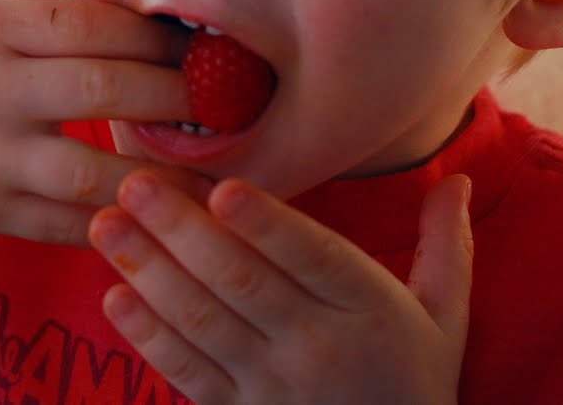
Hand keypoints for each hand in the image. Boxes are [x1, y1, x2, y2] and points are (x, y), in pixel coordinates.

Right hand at [0, 0, 200, 245]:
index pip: (90, 23)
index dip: (154, 34)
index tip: (204, 41)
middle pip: (103, 90)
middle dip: (176, 96)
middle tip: (229, 100)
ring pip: (90, 170)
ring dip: (160, 176)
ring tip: (217, 178)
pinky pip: (62, 223)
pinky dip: (115, 224)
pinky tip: (160, 222)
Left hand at [88, 170, 472, 404]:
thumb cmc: (416, 380)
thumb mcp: (446, 316)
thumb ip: (445, 246)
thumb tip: (456, 178)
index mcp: (369, 308)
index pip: (315, 258)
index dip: (269, 224)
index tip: (224, 187)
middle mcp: (318, 347)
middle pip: (243, 282)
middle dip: (182, 230)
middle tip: (133, 184)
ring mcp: (272, 388)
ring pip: (204, 323)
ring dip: (149, 272)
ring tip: (105, 226)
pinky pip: (187, 374)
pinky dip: (148, 337)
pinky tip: (114, 297)